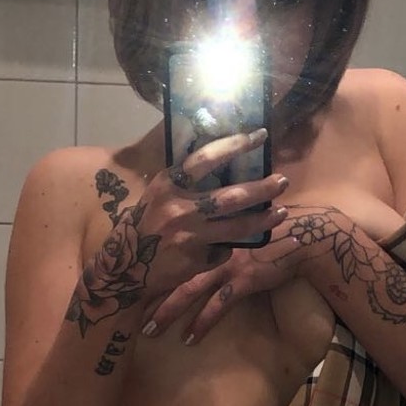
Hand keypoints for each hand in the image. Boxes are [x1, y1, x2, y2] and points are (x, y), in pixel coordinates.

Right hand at [132, 129, 290, 300]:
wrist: (123, 269)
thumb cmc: (143, 228)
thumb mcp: (157, 197)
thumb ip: (185, 186)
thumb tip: (225, 172)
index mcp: (168, 183)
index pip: (207, 157)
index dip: (236, 144)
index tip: (260, 135)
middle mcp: (179, 206)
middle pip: (232, 196)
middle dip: (263, 188)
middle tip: (282, 181)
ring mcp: (188, 233)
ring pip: (238, 226)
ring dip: (263, 219)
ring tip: (281, 213)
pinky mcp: (195, 258)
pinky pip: (222, 250)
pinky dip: (225, 249)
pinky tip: (219, 250)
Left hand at [141, 220, 306, 343]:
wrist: (303, 233)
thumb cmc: (271, 225)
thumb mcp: (237, 218)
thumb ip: (214, 225)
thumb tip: (195, 233)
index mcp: (206, 225)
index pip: (168, 246)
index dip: (147, 266)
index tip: (128, 281)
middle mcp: (211, 242)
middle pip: (170, 270)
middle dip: (148, 293)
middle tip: (129, 311)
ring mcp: (226, 261)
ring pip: (188, 290)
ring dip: (168, 313)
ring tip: (151, 330)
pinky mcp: (244, 278)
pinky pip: (217, 306)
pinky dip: (202, 323)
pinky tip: (190, 339)